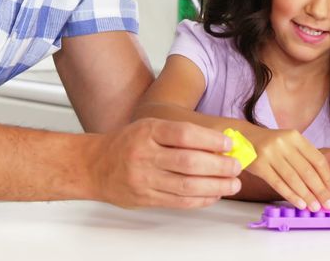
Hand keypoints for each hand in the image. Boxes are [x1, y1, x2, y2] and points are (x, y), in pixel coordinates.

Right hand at [88, 118, 243, 208]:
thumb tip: (218, 144)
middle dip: (219, 165)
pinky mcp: (146, 198)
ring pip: (186, 185)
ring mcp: (144, 178)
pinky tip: (214, 194)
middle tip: (236, 166)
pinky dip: (201, 199)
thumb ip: (179, 135)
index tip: (228, 144)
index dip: (210, 140)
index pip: (184, 134)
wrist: (94, 165)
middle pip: (189, 162)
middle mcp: (145, 154)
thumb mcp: (149, 128)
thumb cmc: (126, 144)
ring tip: (232, 183)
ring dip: (215, 185)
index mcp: (147, 132)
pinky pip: (179, 201)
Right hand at [243, 128, 329, 211]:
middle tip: (328, 203)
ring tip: (315, 207)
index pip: (317, 159)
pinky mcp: (259, 165)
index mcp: (294, 137)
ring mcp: (270, 154)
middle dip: (320, 190)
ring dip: (306, 196)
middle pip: (307, 171)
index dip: (327, 177)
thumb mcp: (288, 143)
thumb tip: (324, 183)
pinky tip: (299, 203)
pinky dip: (291, 195)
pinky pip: (278, 183)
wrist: (243, 138)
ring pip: (293, 179)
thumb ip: (304, 158)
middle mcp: (283, 143)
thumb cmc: (271, 145)